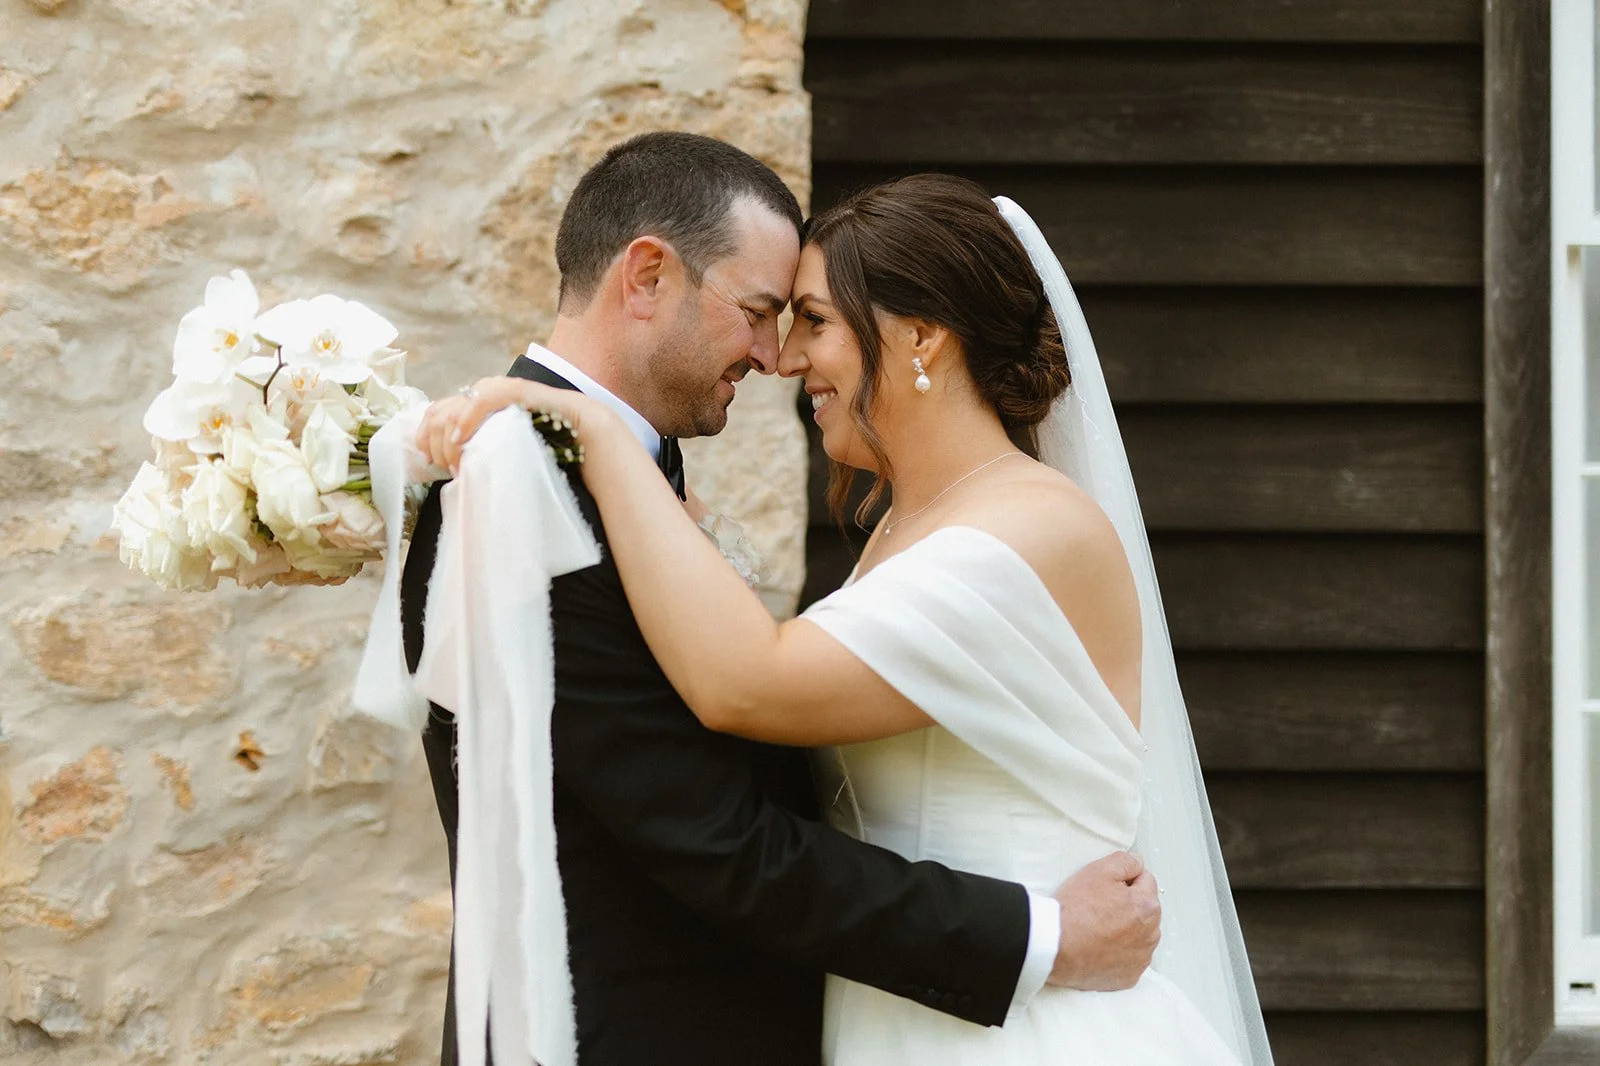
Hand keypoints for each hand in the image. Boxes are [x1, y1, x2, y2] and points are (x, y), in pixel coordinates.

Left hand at [415, 376, 603, 474]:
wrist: (584, 436)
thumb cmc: (544, 449)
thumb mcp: (500, 451)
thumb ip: (477, 451)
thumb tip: (447, 466)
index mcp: (477, 405)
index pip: (436, 411)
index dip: (425, 435)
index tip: (429, 461)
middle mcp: (483, 393)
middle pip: (439, 411)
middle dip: (434, 443)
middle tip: (446, 468)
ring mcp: (499, 390)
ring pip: (453, 408)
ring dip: (448, 439)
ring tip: (456, 462)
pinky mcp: (516, 391)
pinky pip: (482, 399)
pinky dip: (466, 419)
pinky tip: (461, 440)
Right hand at [1047, 851, 1160, 990]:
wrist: (1053, 946)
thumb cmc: (1075, 909)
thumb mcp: (1099, 870)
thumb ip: (1126, 861)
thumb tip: (1138, 863)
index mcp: (1148, 906)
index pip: (1145, 881)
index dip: (1123, 880)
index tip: (1104, 888)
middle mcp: (1151, 935)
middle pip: (1143, 910)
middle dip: (1127, 905)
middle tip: (1097, 907)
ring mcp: (1141, 959)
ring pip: (1138, 935)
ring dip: (1125, 930)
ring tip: (1096, 928)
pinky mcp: (1128, 977)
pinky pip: (1129, 959)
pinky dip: (1118, 953)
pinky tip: (1098, 947)